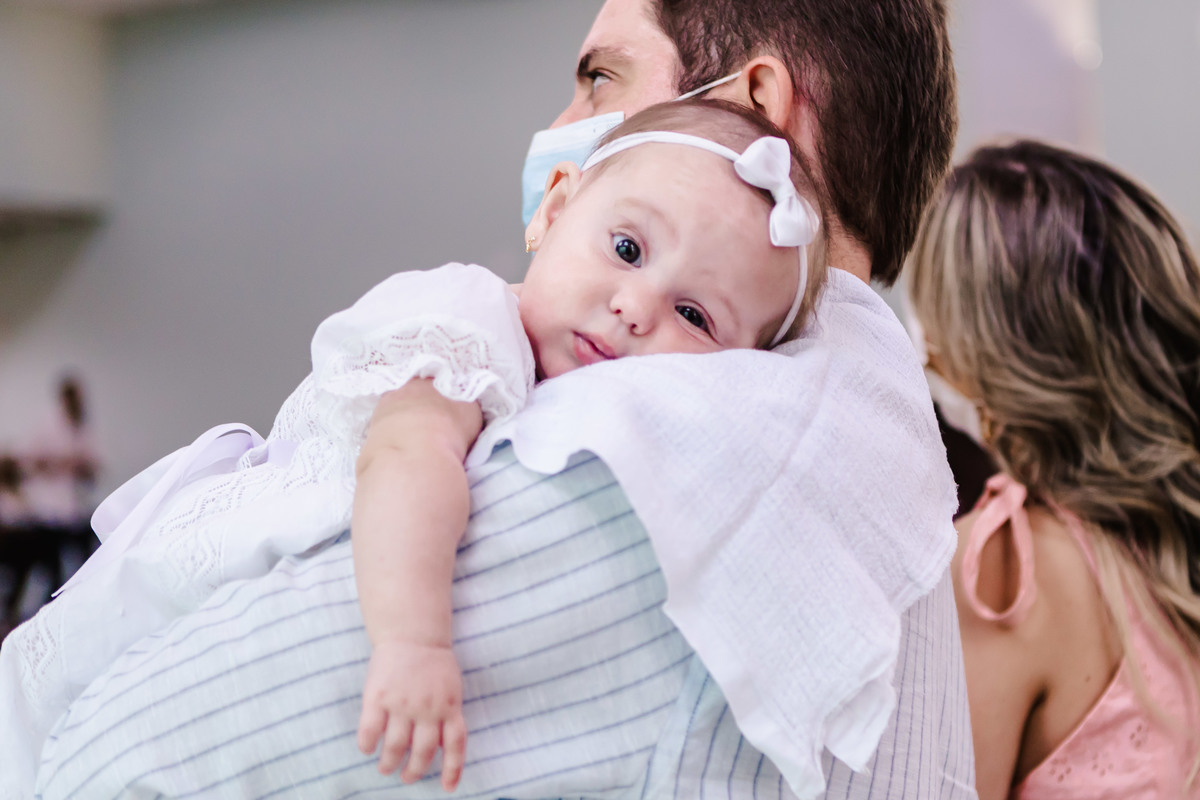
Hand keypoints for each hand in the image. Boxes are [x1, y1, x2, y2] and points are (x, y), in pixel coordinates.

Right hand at [357, 640, 466, 790]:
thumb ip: (448, 716)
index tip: (448, 789)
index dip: (452, 770)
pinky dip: (367, 745)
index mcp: (449, 707)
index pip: (455, 745)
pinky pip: (370, 730)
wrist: (412, 633)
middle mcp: (427, 709)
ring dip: (389, 763)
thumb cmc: (433, 664)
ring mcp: (402, 703)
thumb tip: (444, 748)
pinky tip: (367, 749)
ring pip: (394, 747)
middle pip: (421, 752)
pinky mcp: (378, 696)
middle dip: (414, 772)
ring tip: (385, 768)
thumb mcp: (450, 690)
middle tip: (406, 777)